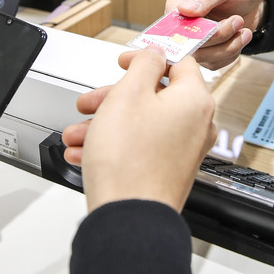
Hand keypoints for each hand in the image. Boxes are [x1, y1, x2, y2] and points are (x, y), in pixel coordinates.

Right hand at [62, 48, 215, 211]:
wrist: (128, 218)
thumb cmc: (129, 160)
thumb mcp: (128, 95)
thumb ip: (144, 65)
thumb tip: (155, 54)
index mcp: (195, 100)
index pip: (179, 63)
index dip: (147, 58)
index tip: (125, 62)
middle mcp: (197, 125)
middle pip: (154, 96)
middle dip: (113, 98)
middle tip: (90, 103)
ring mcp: (184, 151)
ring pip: (141, 125)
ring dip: (106, 125)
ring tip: (76, 135)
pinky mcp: (169, 171)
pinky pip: (141, 149)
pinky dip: (113, 146)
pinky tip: (84, 153)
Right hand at [164, 0, 265, 69]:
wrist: (254, 1)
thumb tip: (184, 9)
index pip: (172, 18)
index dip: (188, 28)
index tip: (210, 28)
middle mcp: (181, 18)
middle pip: (186, 41)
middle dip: (216, 36)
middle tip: (237, 21)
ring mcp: (192, 37)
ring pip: (201, 56)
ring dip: (226, 46)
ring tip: (243, 30)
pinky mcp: (205, 51)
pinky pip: (213, 62)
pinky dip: (230, 53)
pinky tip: (240, 38)